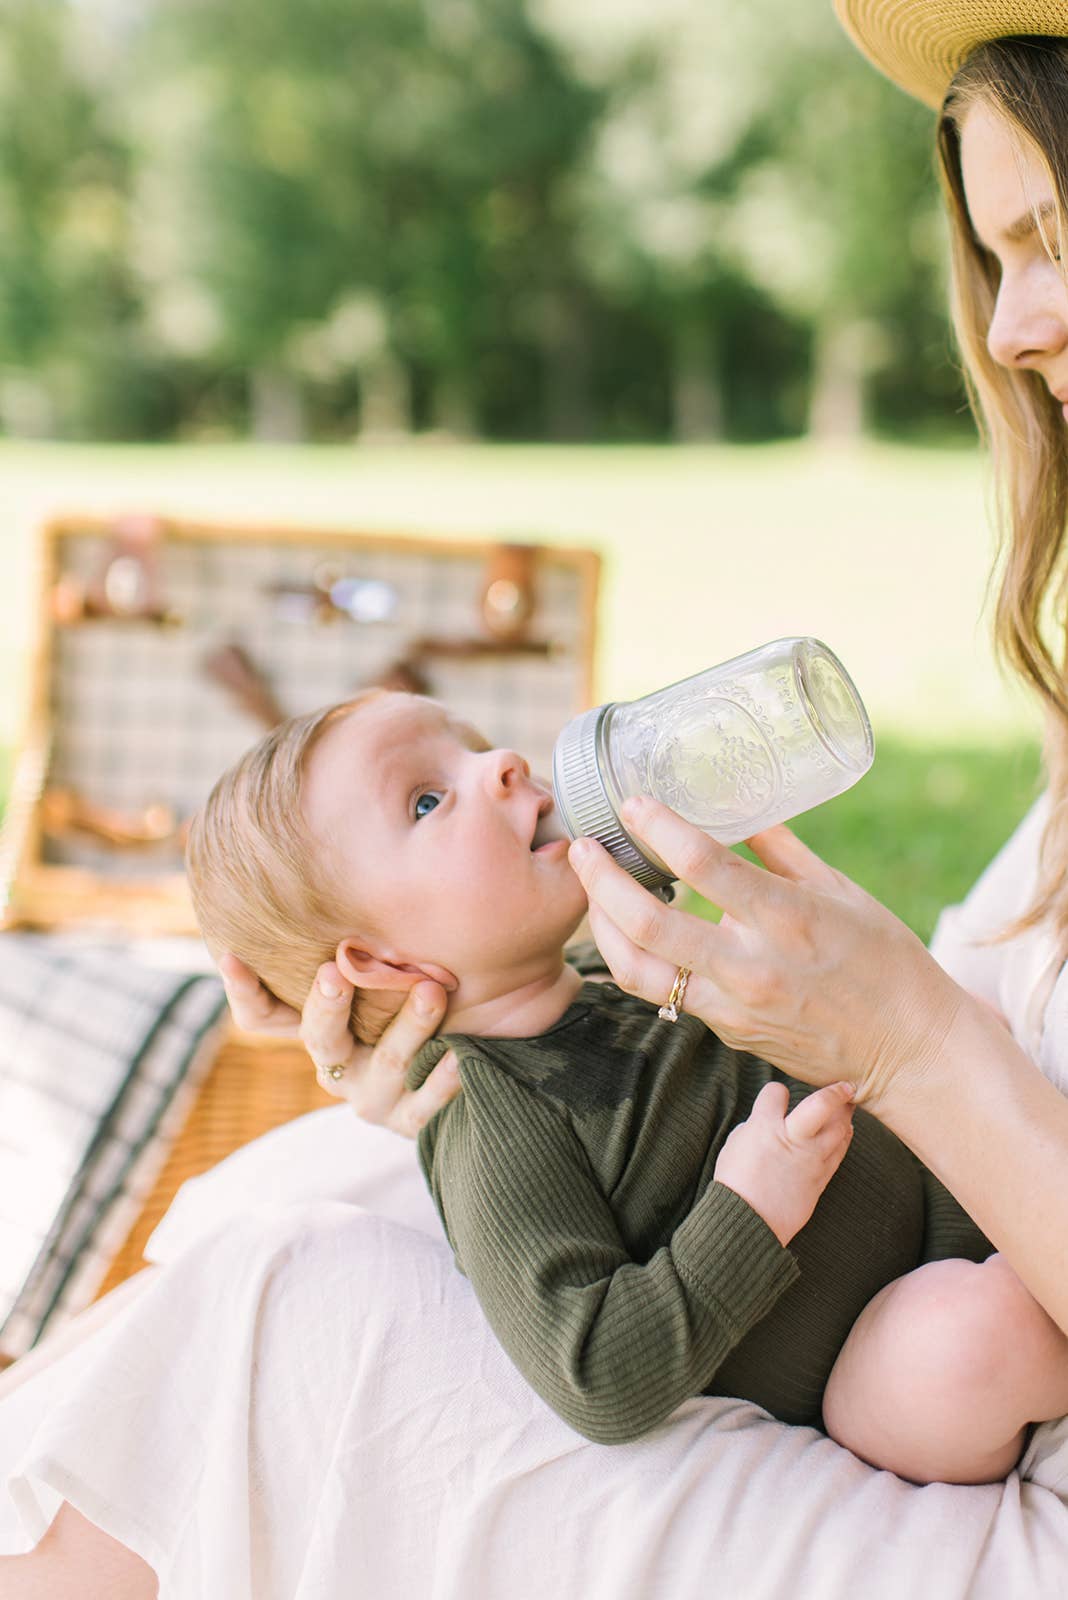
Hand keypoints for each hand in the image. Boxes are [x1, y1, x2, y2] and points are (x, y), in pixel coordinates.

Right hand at [219, 953, 460, 1137]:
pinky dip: (441, 1081)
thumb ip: (361, 932)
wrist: (459, 1062)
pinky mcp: (409, 1121)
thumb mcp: (379, 968)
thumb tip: (346, 832)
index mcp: (316, 1028)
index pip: (262, 1017)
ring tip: (431, 991)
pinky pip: (424, 1107)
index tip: (230, 953)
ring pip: (383, 1064)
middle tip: (336, 971)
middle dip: (327, 1005)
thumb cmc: (410, 996)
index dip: (242, 989)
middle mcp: (335, 1065)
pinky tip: (459, 1053)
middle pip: (320, 1039)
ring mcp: (371, 1096)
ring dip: (407, 1026)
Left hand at [567, 796, 964, 1114]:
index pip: (704, 865)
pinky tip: (625, 929)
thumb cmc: (885, 960)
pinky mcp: (726, 1031)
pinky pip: (664, 994)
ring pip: (638, 972)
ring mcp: (733, 1006)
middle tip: (582, 847)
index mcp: (787, 918)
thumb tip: (739, 808)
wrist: (910, 1050)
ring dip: (601, 928)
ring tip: (590, 890)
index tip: (633, 803)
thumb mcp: (842, 890)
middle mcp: (752, 966)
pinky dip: (634, 958)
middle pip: (648, 926)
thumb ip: (782, 851)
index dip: (659, 828)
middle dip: (602, 882)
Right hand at [713, 1080, 854, 1245]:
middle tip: (845, 1085)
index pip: (776, 1093)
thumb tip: (769, 1120)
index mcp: (765, 1126)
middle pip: (822, 1106)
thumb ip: (756, 1126)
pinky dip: (843, 1139)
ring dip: (844, 1116)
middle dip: (836, 1092)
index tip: (777, 1097)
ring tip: (847, 1107)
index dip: (776, 1093)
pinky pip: (839, 1152)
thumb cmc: (736, 1183)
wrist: (749, 1221)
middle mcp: (793, 1138)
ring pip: (839, 1129)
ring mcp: (811, 1159)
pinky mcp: (821, 1178)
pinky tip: (845, 1132)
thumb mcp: (736, 1144)